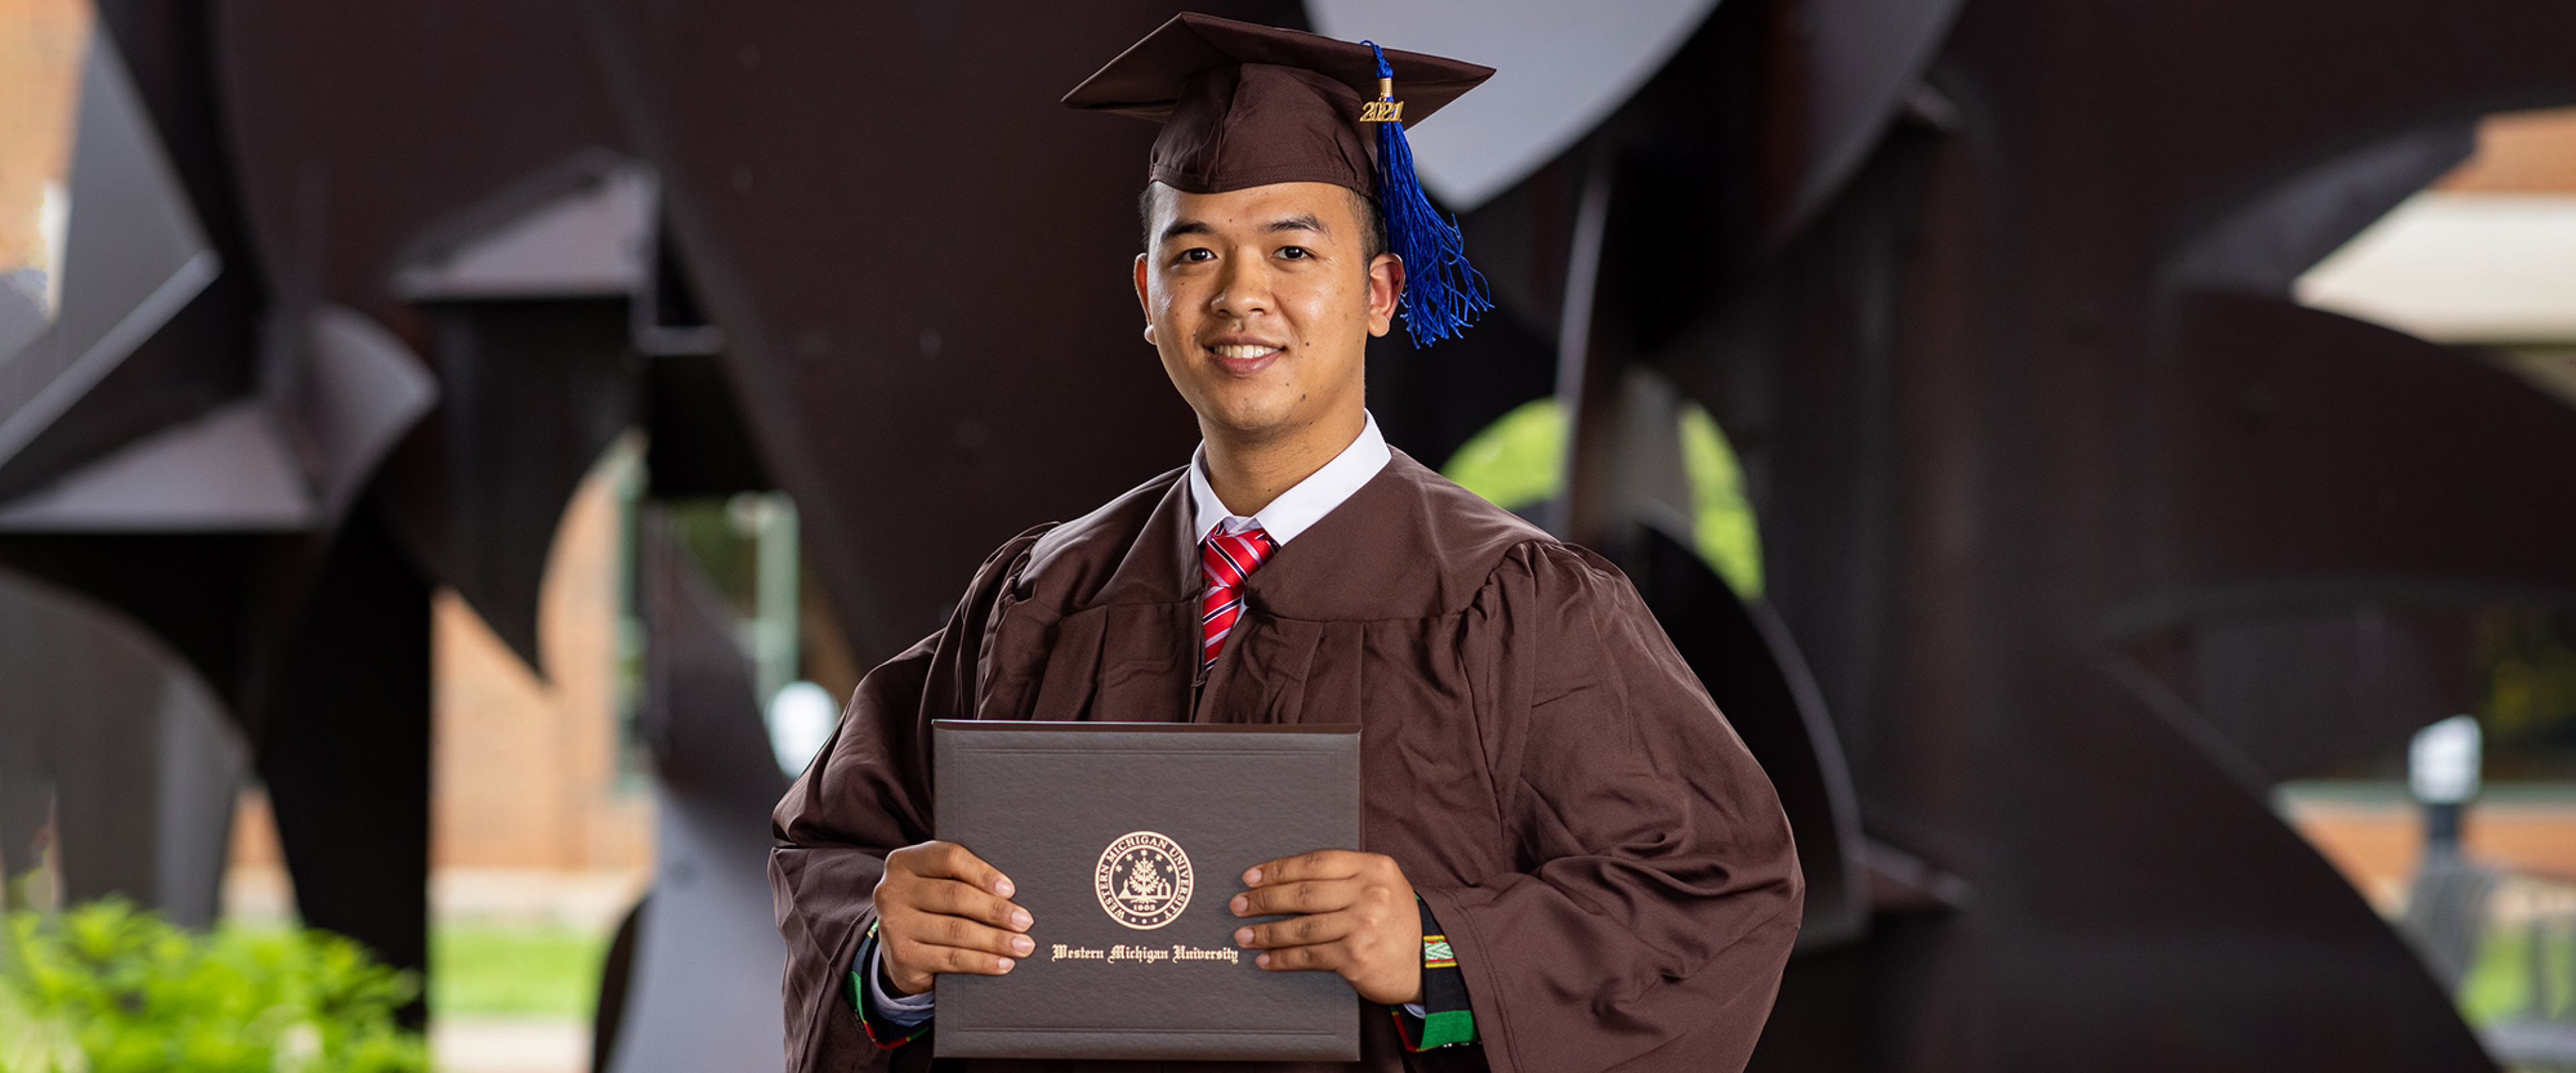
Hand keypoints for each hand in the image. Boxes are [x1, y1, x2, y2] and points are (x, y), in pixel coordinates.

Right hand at [872, 840, 1033, 995]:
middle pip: (955, 896)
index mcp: (904, 862)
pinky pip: (951, 959)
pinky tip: (1003, 963)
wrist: (899, 946)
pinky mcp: (902, 957)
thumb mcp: (936, 882)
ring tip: (1022, 945)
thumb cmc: (931, 907)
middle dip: (995, 910)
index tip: (1010, 889)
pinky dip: (982, 962)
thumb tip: (1012, 891)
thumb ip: (963, 877)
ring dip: (996, 940)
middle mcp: (892, 891)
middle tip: (1025, 921)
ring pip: (956, 931)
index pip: (949, 858)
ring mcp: (894, 925)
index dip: (982, 873)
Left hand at [1228, 850, 1420, 1004]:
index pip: (1316, 863)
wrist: (1426, 963)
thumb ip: (1345, 876)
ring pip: (1301, 926)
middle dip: (1264, 900)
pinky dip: (1283, 958)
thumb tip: (1284, 878)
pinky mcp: (1356, 957)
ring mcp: (1364, 926)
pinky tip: (1266, 959)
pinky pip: (1309, 955)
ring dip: (1267, 932)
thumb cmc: (1394, 922)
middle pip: (1303, 893)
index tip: (1251, 878)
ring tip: (1244, 936)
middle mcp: (1371, 893)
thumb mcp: (1381, 885)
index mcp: (1375, 867)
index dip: (1279, 869)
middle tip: (1238, 905)